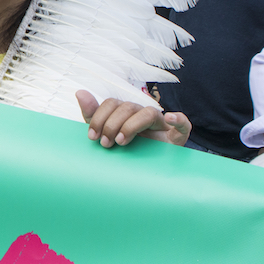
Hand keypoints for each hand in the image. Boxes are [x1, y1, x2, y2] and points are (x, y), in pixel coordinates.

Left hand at [76, 90, 191, 147]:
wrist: (147, 171)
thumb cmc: (125, 149)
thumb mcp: (105, 132)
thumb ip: (93, 114)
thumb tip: (79, 92)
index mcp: (125, 112)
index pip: (111, 103)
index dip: (100, 117)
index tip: (92, 136)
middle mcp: (142, 114)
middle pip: (127, 107)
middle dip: (112, 124)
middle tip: (106, 144)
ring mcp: (160, 124)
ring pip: (148, 113)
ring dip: (132, 125)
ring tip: (122, 141)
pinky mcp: (176, 136)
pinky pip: (183, 123)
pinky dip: (178, 119)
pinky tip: (170, 118)